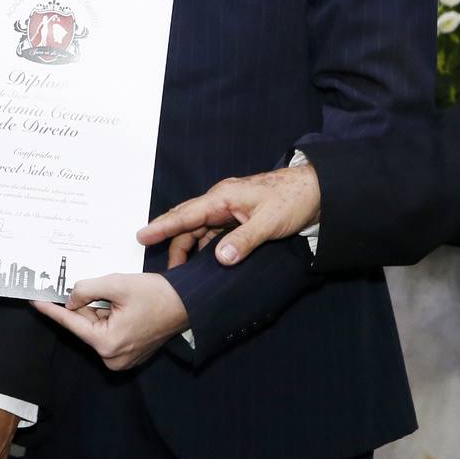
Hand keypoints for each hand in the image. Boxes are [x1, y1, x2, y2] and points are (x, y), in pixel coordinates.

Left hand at [33, 273, 190, 371]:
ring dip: (99, 309)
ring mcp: (122, 359)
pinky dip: (108, 316)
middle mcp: (113, 358)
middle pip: (85, 325)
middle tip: (88, 286)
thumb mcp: (116, 284)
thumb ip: (86, 289)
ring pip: (96, 327)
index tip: (34, 301)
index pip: (71, 323)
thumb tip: (70, 298)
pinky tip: (122, 304)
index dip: (51, 310)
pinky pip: (108, 332)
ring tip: (118, 296)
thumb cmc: (157, 294)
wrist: (188, 303)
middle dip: (85, 305)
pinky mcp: (130, 354)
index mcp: (107, 343)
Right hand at [139, 164, 322, 265]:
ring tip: (182, 269)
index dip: (163, 226)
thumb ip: (244, 241)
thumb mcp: (270, 223)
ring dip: (190, 246)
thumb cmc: (293, 200)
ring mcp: (230, 208)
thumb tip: (220, 259)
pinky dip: (206, 246)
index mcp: (223, 197)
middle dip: (172, 240)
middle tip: (162, 263)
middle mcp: (222, 200)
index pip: (186, 214)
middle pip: (188, 221)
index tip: (142, 235)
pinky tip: (205, 261)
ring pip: (201, 228)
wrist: (317, 190)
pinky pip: (215, 231)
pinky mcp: (240, 216)